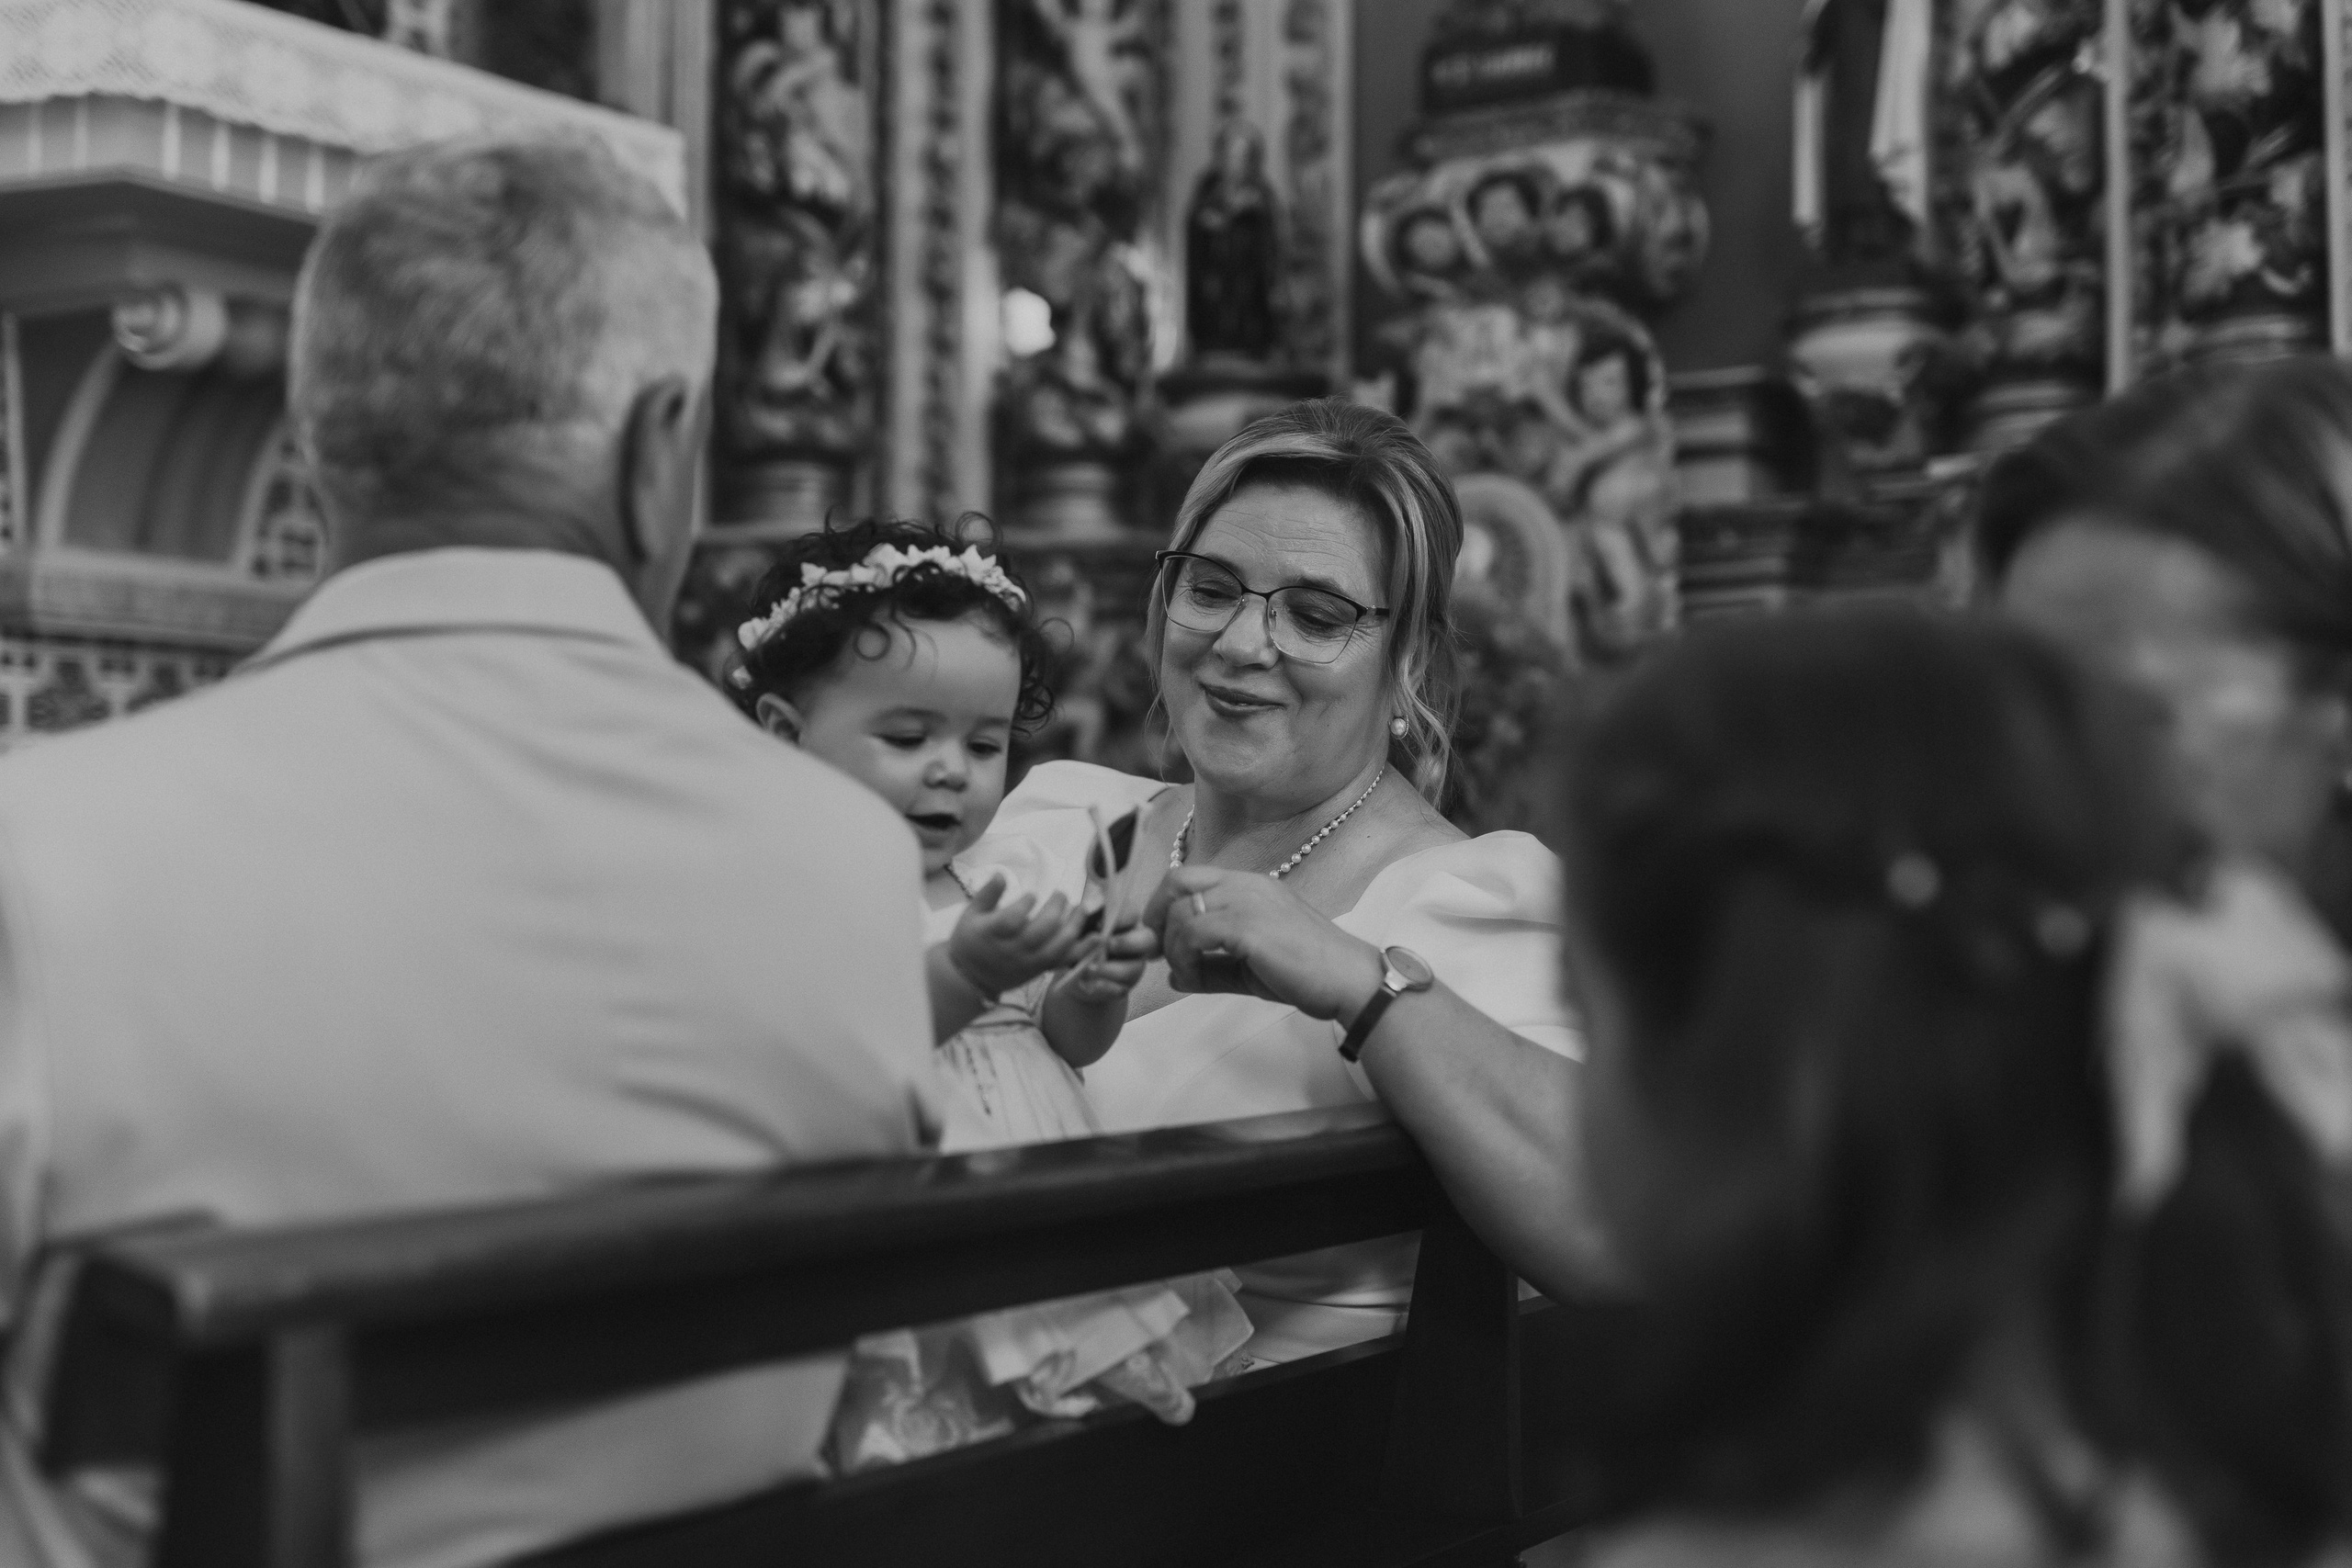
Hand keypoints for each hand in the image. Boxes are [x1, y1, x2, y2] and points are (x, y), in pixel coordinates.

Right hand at [950, 877, 1084, 997]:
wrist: (971, 977)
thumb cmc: (970, 939)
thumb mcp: (970, 914)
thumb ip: (987, 894)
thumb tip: (1001, 874)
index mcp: (991, 934)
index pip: (1011, 921)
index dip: (1024, 907)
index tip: (1032, 894)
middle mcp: (1011, 950)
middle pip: (1037, 934)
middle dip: (1054, 912)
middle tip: (1062, 894)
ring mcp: (1027, 962)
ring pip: (1054, 949)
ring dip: (1072, 927)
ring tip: (1082, 908)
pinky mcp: (1040, 970)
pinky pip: (1063, 962)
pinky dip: (1082, 950)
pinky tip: (1097, 937)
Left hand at [1059, 922, 1160, 1003]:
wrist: (1072, 973)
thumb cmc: (1078, 941)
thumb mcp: (1078, 926)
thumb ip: (1083, 916)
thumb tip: (1085, 907)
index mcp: (1126, 922)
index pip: (1133, 913)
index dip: (1122, 917)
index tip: (1101, 923)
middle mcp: (1136, 943)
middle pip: (1148, 939)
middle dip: (1127, 942)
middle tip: (1106, 944)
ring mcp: (1134, 966)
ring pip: (1135, 968)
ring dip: (1112, 969)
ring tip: (1089, 969)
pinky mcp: (1124, 987)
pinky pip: (1121, 988)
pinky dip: (1105, 987)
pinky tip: (1090, 985)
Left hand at [1142, 866, 1386, 1022]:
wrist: (1349, 981)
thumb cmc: (1308, 975)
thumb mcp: (1249, 968)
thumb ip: (1211, 969)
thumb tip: (1173, 976)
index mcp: (1250, 886)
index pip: (1189, 876)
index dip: (1163, 905)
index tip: (1162, 942)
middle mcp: (1246, 884)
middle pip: (1177, 881)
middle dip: (1156, 916)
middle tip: (1158, 952)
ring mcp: (1248, 901)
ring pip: (1181, 910)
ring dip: (1171, 945)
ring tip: (1185, 972)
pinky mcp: (1248, 926)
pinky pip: (1192, 933)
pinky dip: (1183, 957)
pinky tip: (1193, 977)